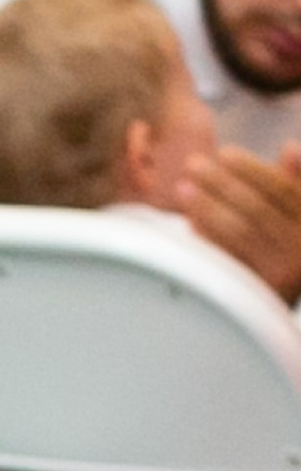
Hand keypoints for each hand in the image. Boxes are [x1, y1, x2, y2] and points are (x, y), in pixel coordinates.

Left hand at [182, 140, 300, 301]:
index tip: (223, 153)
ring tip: (182, 190)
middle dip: (222, 184)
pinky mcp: (256, 296)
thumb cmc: (287, 257)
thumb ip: (295, 187)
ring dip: (208, 208)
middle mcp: (299, 248)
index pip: (280, 189)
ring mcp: (279, 274)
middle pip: (256, 208)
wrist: (280, 323)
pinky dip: (209, 242)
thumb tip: (289, 147)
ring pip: (240, 233)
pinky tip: (189, 226)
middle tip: (192, 165)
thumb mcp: (298, 219)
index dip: (251, 169)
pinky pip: (228, 261)